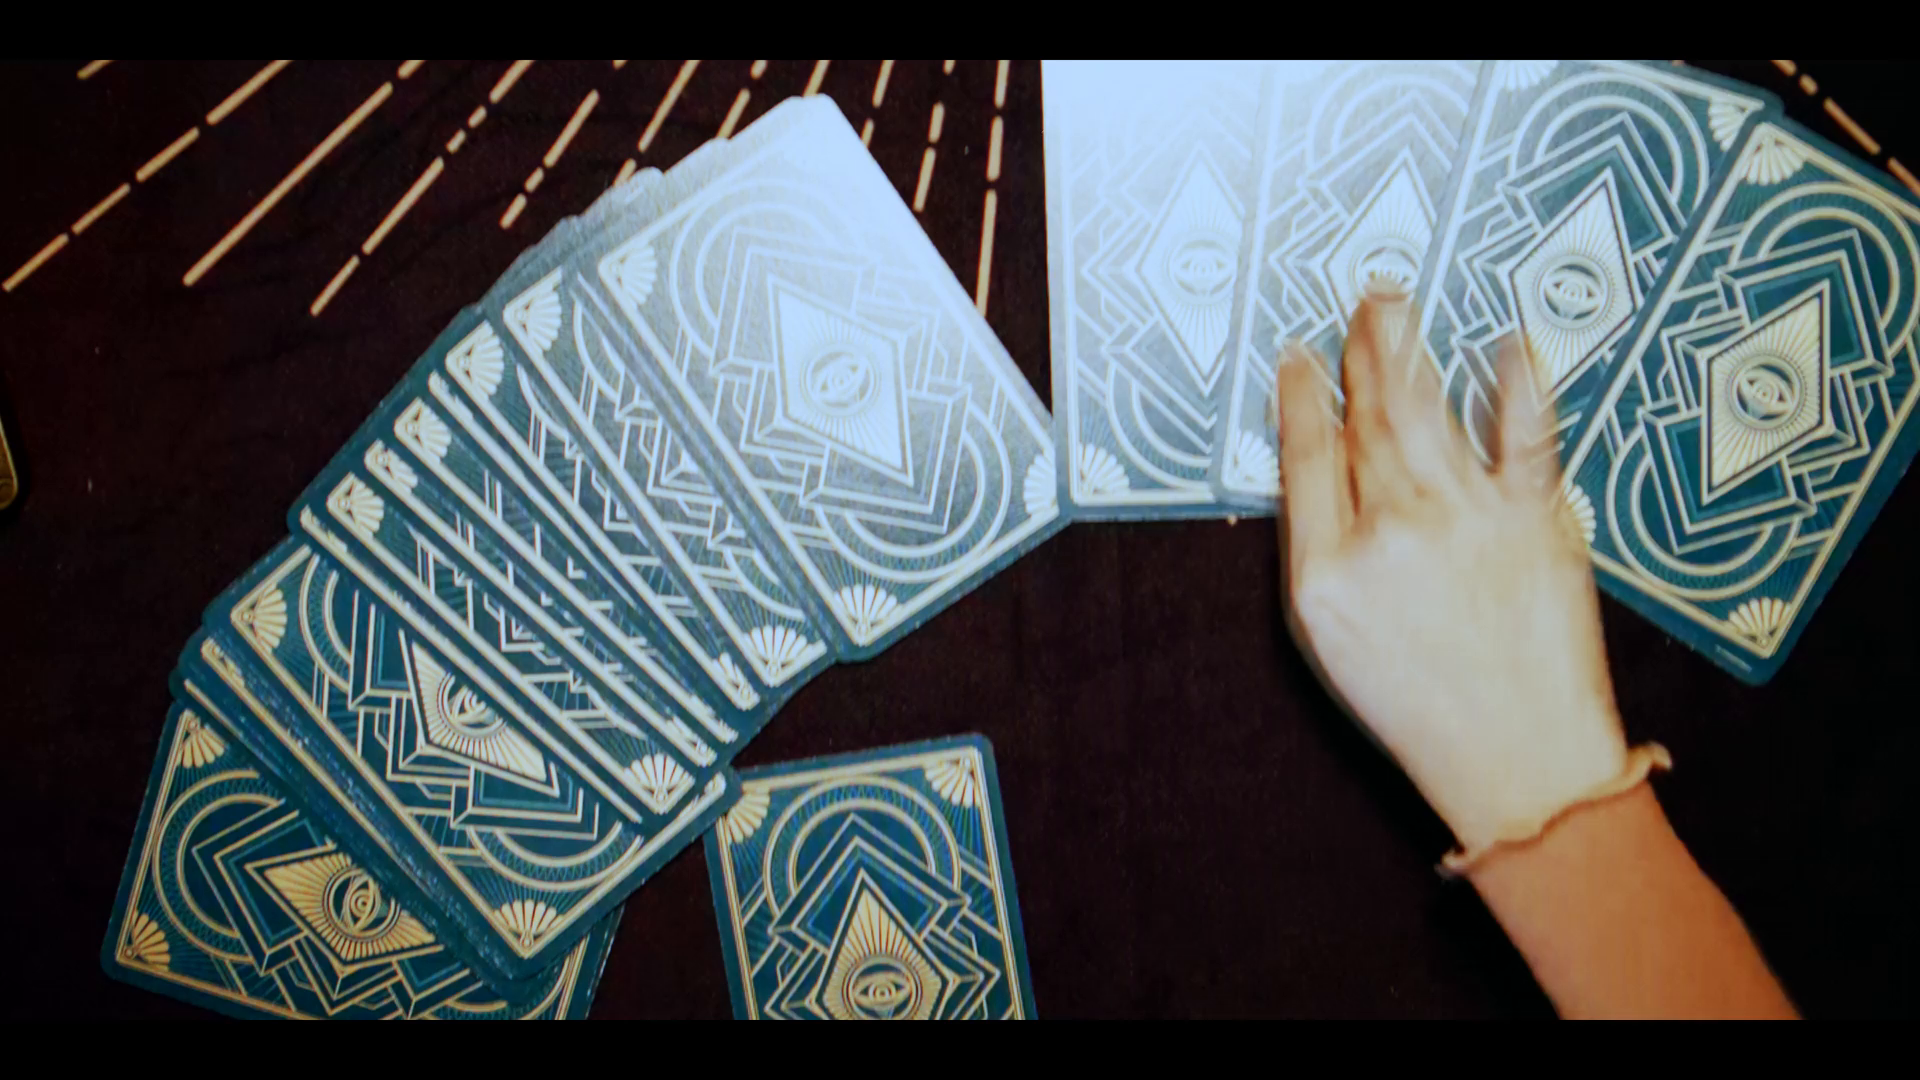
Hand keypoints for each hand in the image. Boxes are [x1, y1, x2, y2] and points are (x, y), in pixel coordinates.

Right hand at [1273, 286, 1643, 861]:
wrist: (1517, 761)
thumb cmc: (1420, 710)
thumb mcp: (1331, 643)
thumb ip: (1321, 555)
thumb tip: (1324, 468)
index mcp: (1328, 572)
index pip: (1306, 458)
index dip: (1301, 398)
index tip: (1299, 357)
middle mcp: (1389, 534)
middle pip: (1366, 421)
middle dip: (1360, 352)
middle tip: (1361, 300)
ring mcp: (1464, 521)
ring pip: (1427, 412)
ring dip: (1408, 347)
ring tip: (1396, 302)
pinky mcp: (1534, 522)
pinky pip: (1524, 434)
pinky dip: (1516, 382)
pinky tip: (1507, 340)